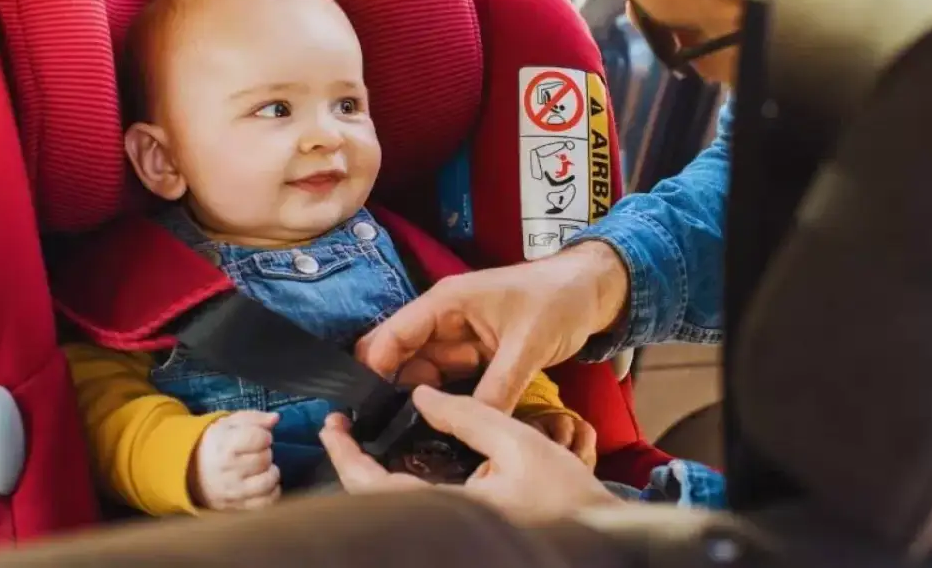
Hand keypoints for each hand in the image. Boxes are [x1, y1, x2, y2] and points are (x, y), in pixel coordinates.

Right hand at [190, 411, 281, 510]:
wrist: (190, 470)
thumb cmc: (216, 443)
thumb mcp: (229, 423)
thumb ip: (254, 418)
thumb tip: (275, 418)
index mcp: (223, 446)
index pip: (258, 438)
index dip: (264, 436)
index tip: (260, 437)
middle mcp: (227, 471)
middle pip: (264, 459)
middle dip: (266, 453)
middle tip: (258, 452)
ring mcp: (232, 491)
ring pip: (267, 482)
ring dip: (271, 473)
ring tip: (264, 468)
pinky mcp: (237, 506)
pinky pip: (266, 502)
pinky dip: (272, 492)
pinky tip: (266, 483)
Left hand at [320, 386, 622, 522]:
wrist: (598, 535)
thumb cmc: (567, 494)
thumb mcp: (519, 441)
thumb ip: (468, 416)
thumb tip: (422, 396)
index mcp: (452, 510)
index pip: (376, 488)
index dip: (347, 456)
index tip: (333, 426)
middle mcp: (444, 527)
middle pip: (375, 502)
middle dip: (351, 464)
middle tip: (340, 428)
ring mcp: (451, 533)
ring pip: (391, 509)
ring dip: (370, 476)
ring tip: (361, 440)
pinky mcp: (461, 531)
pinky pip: (414, 512)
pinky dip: (396, 486)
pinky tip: (396, 462)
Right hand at [356, 242, 629, 411]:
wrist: (591, 291)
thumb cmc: (558, 300)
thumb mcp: (528, 345)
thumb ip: (499, 387)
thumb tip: (472, 426)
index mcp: (446, 304)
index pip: (392, 336)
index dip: (374, 371)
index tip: (366, 412)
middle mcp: (444, 321)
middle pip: (400, 359)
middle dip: (389, 392)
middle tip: (384, 435)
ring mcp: (458, 340)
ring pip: (422, 375)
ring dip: (416, 402)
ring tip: (406, 440)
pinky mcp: (475, 357)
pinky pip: (449, 383)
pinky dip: (444, 403)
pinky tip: (439, 429)